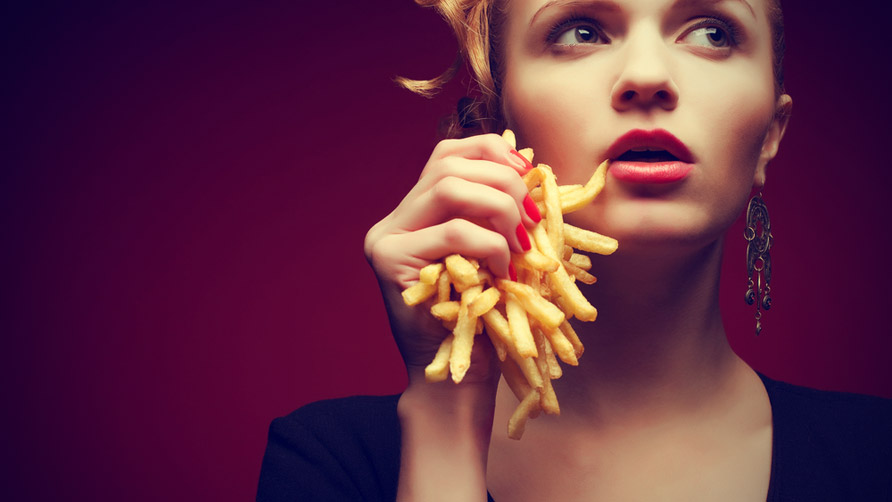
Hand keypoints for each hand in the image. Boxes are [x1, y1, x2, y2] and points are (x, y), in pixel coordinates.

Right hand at [364, 133, 537, 383]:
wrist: (456, 381)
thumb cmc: (484, 318)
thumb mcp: (496, 252)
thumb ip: (498, 211)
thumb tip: (529, 161)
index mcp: (417, 212)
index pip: (448, 153)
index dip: (492, 152)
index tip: (529, 174)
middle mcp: (394, 220)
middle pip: (449, 164)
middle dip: (503, 183)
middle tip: (531, 220)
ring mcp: (386, 239)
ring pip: (448, 188)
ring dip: (499, 209)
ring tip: (519, 244)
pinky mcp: (389, 261)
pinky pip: (452, 232)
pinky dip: (488, 244)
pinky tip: (501, 270)